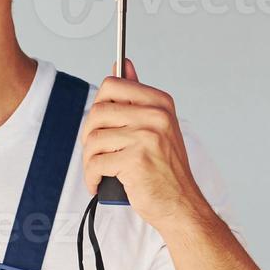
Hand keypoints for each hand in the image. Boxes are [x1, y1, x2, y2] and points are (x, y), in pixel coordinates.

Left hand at [82, 58, 205, 231]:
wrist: (181, 205)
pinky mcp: (135, 160)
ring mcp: (146, 137)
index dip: (99, 105)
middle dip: (89, 135)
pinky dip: (92, 177)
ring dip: (89, 159)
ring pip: (93, 138)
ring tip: (99, 171)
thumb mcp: (156, 127)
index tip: (101, 124)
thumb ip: (136, 97)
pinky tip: (99, 183)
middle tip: (95, 152)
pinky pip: (96, 162)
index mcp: (160, 103)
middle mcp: (156, 116)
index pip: (112, 85)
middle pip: (97, 112)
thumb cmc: (165, 170)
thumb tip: (122, 63)